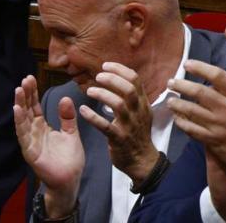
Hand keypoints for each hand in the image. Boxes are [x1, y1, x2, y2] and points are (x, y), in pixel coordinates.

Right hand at [13, 76, 83, 216]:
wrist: (71, 180)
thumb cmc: (70, 159)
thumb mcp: (71, 133)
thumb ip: (67, 117)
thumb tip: (65, 97)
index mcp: (42, 127)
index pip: (35, 106)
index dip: (32, 93)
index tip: (30, 77)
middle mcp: (34, 132)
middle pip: (27, 110)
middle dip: (25, 95)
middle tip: (25, 79)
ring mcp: (30, 142)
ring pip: (22, 120)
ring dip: (19, 105)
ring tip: (18, 90)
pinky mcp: (30, 152)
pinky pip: (23, 135)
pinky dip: (19, 122)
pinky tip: (17, 110)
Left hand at [77, 62, 158, 182]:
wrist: (142, 161)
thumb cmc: (138, 134)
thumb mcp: (142, 112)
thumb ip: (133, 96)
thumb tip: (119, 77)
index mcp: (143, 103)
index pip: (135, 79)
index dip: (119, 69)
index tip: (105, 65)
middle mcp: (138, 112)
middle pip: (128, 89)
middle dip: (112, 79)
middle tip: (97, 76)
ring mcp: (129, 126)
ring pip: (118, 105)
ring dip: (102, 95)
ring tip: (89, 91)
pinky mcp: (119, 139)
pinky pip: (105, 126)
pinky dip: (92, 117)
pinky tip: (82, 110)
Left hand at [167, 53, 225, 175]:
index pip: (217, 76)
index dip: (200, 67)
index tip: (187, 64)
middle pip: (199, 92)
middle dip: (182, 85)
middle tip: (171, 82)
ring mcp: (218, 125)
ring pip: (192, 111)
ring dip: (177, 104)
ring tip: (169, 100)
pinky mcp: (212, 140)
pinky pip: (192, 129)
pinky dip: (182, 123)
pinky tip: (176, 118)